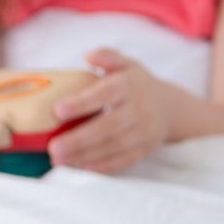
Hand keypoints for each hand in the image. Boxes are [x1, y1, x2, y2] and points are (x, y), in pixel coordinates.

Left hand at [47, 48, 173, 173]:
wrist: (170, 108)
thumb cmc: (137, 85)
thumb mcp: (126, 64)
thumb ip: (108, 57)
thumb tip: (88, 55)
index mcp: (130, 86)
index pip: (104, 95)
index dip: (81, 103)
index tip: (58, 111)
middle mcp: (139, 110)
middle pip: (108, 127)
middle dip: (79, 139)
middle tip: (53, 148)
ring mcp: (144, 132)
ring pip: (113, 147)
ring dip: (84, 156)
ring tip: (59, 160)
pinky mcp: (145, 149)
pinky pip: (122, 161)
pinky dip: (101, 167)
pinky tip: (80, 168)